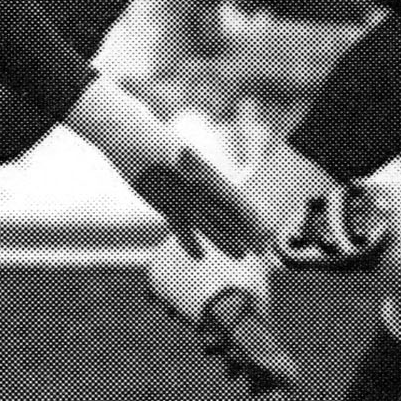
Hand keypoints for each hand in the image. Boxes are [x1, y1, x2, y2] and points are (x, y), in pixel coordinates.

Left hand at [131, 148, 275, 261]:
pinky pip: (182, 228)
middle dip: (246, 233)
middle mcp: (201, 190)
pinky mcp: (168, 206)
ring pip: (210, 225)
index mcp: (209, 177)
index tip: (266, 233)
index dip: (253, 219)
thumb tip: (190, 176)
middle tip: (261, 250)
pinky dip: (190, 242)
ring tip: (241, 255)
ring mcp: (186, 200)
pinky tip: (200, 255)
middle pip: (229, 217)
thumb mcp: (172, 155)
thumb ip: (183, 165)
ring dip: (225, 241)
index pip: (237, 202)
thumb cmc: (156, 144)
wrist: (135, 144)